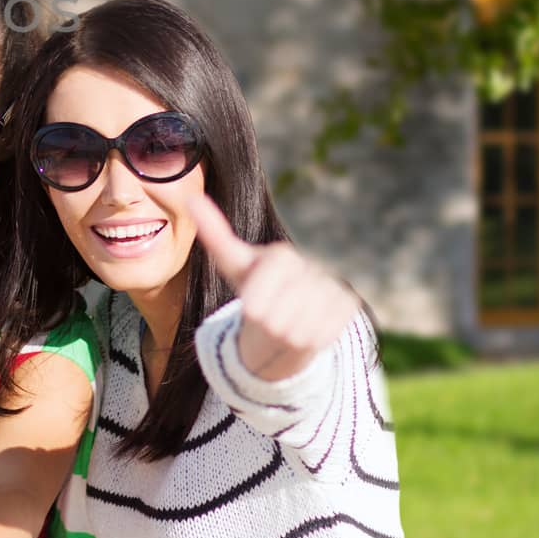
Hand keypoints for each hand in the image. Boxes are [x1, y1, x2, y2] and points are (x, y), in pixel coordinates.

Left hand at [189, 193, 360, 380]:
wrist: (284, 318)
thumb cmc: (254, 290)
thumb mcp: (232, 265)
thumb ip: (214, 233)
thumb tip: (190, 197)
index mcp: (281, 256)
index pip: (266, 285)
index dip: (256, 301)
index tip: (250, 309)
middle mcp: (312, 266)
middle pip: (281, 313)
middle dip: (269, 323)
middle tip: (269, 319)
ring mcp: (333, 284)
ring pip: (301, 328)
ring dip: (286, 335)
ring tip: (284, 324)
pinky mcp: (348, 305)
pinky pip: (323, 334)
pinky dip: (308, 341)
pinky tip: (303, 329)